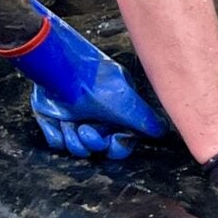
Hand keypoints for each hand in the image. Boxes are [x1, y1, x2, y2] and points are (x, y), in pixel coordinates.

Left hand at [0, 0, 167, 160]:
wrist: (58, 71)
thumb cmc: (94, 85)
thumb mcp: (127, 103)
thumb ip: (146, 121)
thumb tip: (163, 131)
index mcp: (118, 111)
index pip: (122, 140)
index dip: (118, 146)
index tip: (113, 141)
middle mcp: (98, 114)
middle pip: (99, 146)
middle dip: (93, 143)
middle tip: (86, 131)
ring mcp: (75, 116)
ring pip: (77, 146)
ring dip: (74, 141)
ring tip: (71, 126)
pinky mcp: (54, 117)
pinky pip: (55, 140)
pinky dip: (56, 136)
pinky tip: (59, 125)